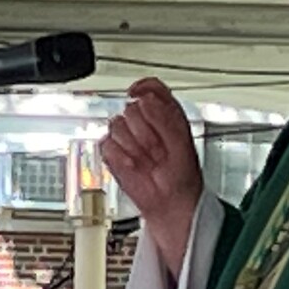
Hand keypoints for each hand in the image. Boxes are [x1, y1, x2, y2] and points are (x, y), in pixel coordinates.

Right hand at [100, 80, 203, 273]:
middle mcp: (143, 121)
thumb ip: (164, 117)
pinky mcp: (113, 153)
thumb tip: (144, 100)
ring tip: (148, 159)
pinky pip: (108, 145)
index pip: (150, 88)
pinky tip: (135, 166)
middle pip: (131, 107)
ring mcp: (126, 136)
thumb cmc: (181, 173)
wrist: (170, 201)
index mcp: (164, 113)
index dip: (143, 88)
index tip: (139, 94)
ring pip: (117, 125)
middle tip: (159, 148)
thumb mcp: (181, 140)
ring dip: (135, 145)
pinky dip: (122, 158)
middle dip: (146, 129)